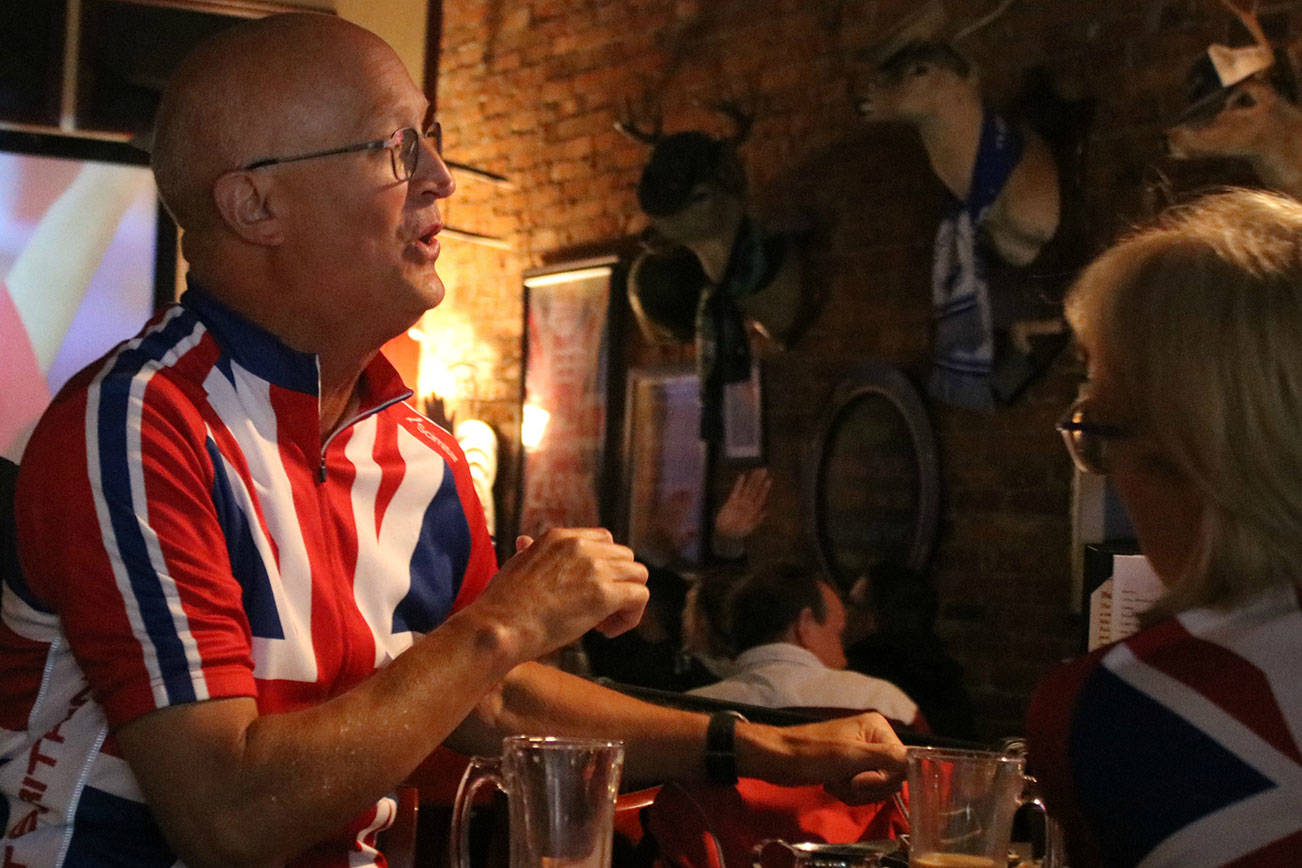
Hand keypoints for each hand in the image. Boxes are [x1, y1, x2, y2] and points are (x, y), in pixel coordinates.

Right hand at [478, 528, 648, 662]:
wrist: (500, 626)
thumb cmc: (501, 604)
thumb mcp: (514, 565)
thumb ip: (528, 552)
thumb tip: (525, 541)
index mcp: (559, 537)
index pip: (604, 540)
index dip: (604, 567)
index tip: (588, 591)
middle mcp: (581, 546)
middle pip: (625, 557)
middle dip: (618, 583)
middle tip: (598, 612)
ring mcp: (594, 568)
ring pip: (638, 574)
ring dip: (627, 600)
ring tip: (603, 624)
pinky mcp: (604, 594)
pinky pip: (640, 596)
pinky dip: (631, 616)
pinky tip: (607, 632)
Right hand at [713, 468, 770, 540]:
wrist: (726, 534)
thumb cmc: (739, 532)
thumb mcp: (749, 527)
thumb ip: (757, 519)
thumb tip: (766, 512)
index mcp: (754, 510)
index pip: (761, 496)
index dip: (765, 488)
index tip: (769, 480)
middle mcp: (748, 504)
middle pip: (755, 489)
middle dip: (759, 480)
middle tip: (764, 470)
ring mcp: (740, 501)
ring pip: (747, 488)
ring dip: (752, 479)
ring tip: (756, 470)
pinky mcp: (732, 501)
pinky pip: (736, 490)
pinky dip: (739, 484)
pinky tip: (742, 476)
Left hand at [738, 711, 907, 804]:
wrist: (777, 758)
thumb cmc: (811, 753)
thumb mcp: (852, 756)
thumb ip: (888, 758)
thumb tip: (919, 760)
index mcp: (878, 728)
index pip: (902, 763)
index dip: (882, 778)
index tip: (858, 779)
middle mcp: (874, 739)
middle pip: (891, 777)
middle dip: (866, 787)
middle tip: (844, 780)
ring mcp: (861, 754)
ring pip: (876, 787)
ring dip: (854, 791)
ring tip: (834, 781)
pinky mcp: (850, 767)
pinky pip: (862, 789)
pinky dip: (847, 792)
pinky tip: (830, 783)